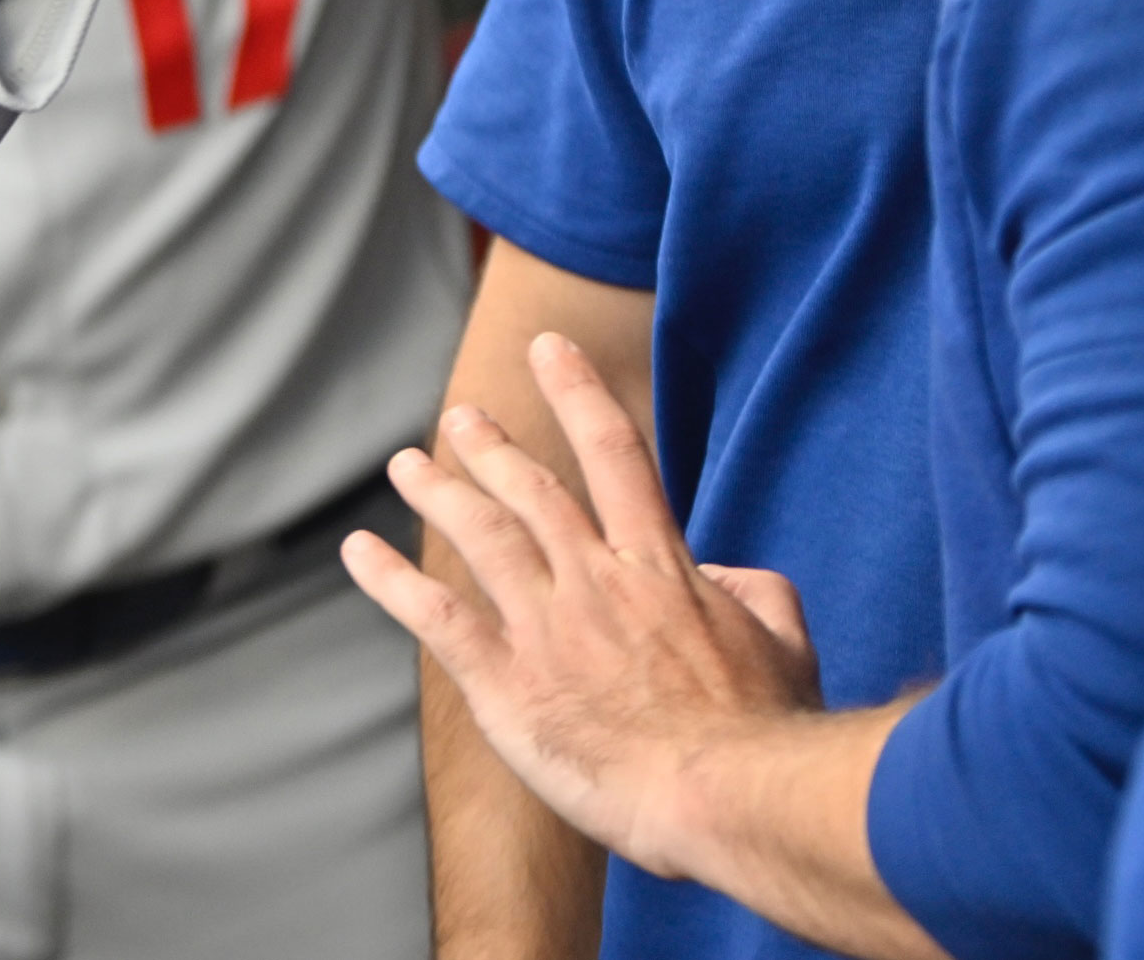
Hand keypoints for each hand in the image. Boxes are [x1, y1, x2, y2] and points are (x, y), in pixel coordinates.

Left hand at [345, 334, 824, 882]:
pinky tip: (357, 552)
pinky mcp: (505, 681)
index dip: (578, 393)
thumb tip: (728, 570)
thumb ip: (757, 592)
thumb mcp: (786, 645)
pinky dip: (391, 582)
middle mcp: (594, 580)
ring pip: (479, 535)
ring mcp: (545, 626)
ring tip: (407, 463)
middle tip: (461, 417)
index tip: (548, 348)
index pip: (616, 455)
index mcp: (662, 567)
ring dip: (438, 493)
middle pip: (532, 491)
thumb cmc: (766, 734)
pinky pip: (435, 618)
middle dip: (491, 447)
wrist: (723, 794)